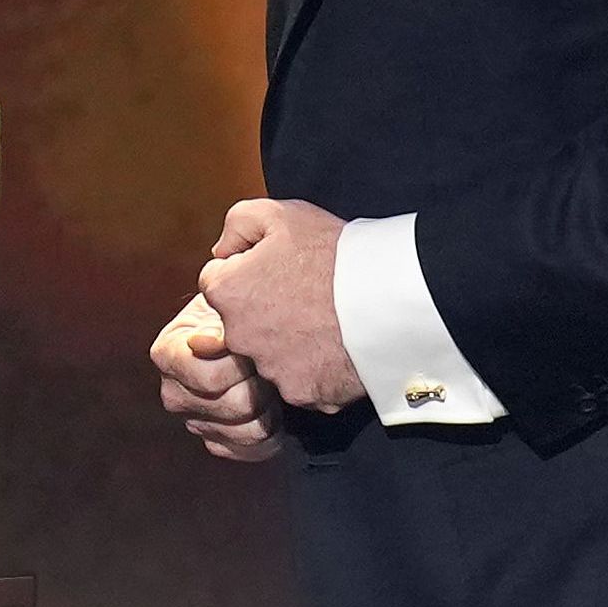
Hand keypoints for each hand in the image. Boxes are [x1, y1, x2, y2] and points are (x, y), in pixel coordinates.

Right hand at [151, 299, 287, 461]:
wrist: (250, 325)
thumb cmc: (239, 309)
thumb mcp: (228, 299)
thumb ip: (221, 317)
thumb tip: (206, 341)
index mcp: (167, 354)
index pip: (210, 378)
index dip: (241, 364)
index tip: (256, 344)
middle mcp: (173, 393)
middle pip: (233, 406)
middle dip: (262, 384)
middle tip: (270, 365)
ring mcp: (194, 421)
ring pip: (247, 432)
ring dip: (270, 408)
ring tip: (273, 384)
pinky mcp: (217, 441)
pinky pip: (252, 451)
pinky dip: (272, 435)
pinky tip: (275, 411)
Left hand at [196, 197, 362, 413]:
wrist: (387, 295)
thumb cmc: (333, 252)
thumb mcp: (279, 214)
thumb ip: (237, 225)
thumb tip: (223, 251)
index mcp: (226, 292)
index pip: (220, 282)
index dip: (250, 271)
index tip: (279, 270)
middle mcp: (238, 337)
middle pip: (243, 324)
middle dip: (264, 310)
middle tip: (304, 295)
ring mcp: (270, 369)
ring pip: (271, 355)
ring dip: (289, 341)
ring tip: (325, 319)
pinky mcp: (302, 393)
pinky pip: (301, 380)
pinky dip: (315, 367)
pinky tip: (336, 345)